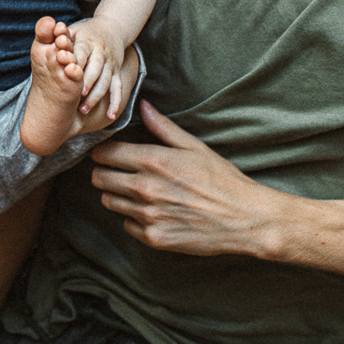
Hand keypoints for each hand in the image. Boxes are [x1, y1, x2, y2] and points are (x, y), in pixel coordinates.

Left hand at [68, 18, 127, 118]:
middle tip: (77, 97)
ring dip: (96, 96)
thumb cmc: (86, 32)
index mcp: (88, 41)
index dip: (76, 63)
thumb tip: (50, 38)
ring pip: (105, 81)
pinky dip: (115, 102)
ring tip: (83, 110)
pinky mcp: (117, 72)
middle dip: (87, 83)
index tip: (69, 73)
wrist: (113, 27)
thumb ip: (60, 35)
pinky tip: (111, 115)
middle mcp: (101, 52)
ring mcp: (110, 63)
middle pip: (95, 69)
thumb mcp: (74, 29)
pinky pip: (117, 88)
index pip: (82, 52)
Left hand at [88, 101, 285, 257]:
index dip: (103, 151)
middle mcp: (145, 188)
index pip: (103, 153)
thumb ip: (163, 127)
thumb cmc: (222, 180)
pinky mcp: (153, 237)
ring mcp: (148, 215)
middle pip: (99, 178)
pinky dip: (134, 218)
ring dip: (118, 195)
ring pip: (109, 202)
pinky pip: (127, 224)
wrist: (244, 219)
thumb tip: (142, 106)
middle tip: (120, 172)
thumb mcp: (194, 146)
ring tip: (139, 192)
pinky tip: (153, 211)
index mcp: (153, 161)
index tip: (109, 153)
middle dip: (105, 172)